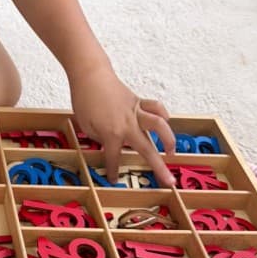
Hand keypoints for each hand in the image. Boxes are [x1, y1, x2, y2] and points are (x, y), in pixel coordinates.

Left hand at [68, 64, 175, 187]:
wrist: (90, 75)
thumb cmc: (84, 100)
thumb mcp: (86, 125)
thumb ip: (100, 138)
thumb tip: (111, 145)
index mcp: (112, 134)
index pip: (114, 158)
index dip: (114, 171)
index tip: (114, 180)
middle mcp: (128, 125)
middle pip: (147, 150)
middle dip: (159, 167)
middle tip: (169, 182)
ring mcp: (136, 112)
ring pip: (159, 125)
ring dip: (169, 140)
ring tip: (172, 152)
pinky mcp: (139, 101)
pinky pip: (156, 108)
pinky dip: (163, 115)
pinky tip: (166, 123)